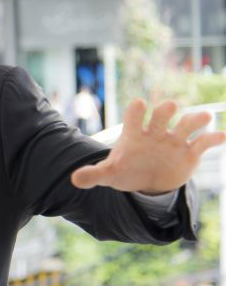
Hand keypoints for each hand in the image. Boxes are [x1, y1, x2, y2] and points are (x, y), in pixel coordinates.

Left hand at [70, 98, 225, 193]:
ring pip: (187, 125)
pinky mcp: (190, 152)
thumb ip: (93, 175)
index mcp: (134, 133)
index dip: (137, 110)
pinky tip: (222, 137)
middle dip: (166, 110)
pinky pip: (203, 142)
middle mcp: (156, 132)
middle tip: (170, 107)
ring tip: (204, 117)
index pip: (135, 116)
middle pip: (162, 115)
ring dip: (195, 120)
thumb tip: (74, 179)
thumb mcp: (108, 174)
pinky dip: (213, 139)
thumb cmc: (125, 171)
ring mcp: (175, 140)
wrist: (146, 181)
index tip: (139, 104)